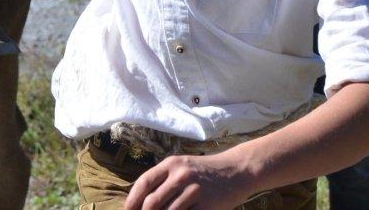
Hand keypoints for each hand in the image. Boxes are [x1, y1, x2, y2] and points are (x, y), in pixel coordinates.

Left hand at [124, 153, 253, 209]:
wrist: (236, 170)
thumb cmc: (204, 171)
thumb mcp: (182, 166)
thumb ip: (163, 180)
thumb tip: (141, 202)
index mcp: (171, 163)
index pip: (144, 183)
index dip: (132, 200)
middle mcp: (181, 174)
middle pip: (152, 202)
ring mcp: (194, 189)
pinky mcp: (207, 204)